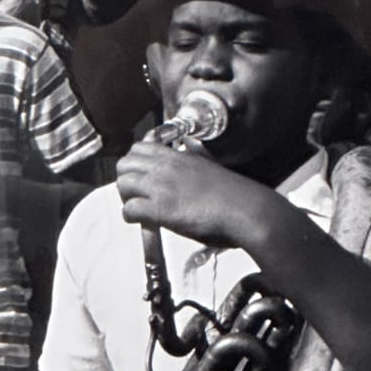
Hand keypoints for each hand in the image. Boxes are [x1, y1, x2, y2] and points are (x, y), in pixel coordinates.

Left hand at [116, 140, 265, 248]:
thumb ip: (194, 158)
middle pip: (124, 163)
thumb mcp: (210, 166)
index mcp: (179, 156)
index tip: (141, 176)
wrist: (247, 211)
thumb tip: (189, 150)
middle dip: (126, 179)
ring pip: (122, 184)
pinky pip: (129, 209)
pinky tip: (144, 222)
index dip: (135, 163)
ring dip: (126, 198)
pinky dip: (131, 217)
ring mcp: (162, 186)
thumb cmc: (235, 195)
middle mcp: (166, 167)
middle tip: (137, 194)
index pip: (140, 147)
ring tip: (139, 208)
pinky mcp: (160, 209)